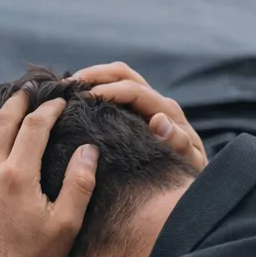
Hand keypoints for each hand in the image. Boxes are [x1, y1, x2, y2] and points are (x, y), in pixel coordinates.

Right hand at [70, 62, 208, 169]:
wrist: (188, 182)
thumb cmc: (186, 174)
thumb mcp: (187, 162)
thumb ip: (178, 142)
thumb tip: (158, 120)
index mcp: (166, 111)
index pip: (134, 90)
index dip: (109, 90)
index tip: (84, 98)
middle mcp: (155, 102)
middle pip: (123, 74)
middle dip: (95, 74)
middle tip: (68, 85)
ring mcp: (145, 105)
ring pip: (117, 78)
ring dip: (92, 78)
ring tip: (67, 89)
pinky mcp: (136, 112)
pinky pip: (114, 92)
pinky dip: (94, 88)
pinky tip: (75, 100)